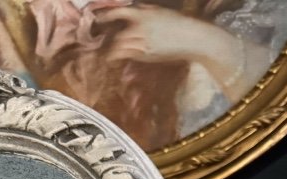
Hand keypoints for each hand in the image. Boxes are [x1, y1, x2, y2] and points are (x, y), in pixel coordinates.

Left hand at [92, 6, 269, 100]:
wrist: (195, 38)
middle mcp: (138, 25)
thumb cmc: (179, 25)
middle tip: (92, 39)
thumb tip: (127, 16)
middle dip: (100, 35)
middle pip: (111, 30)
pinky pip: (125, 55)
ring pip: (116, 44)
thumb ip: (142, 13)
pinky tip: (113, 59)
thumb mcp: (158, 13)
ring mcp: (141, 41)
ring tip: (102, 51)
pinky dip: (117, 56)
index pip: (114, 11)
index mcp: (142, 12)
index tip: (91, 18)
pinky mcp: (145, 54)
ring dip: (108, 48)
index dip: (100, 15)